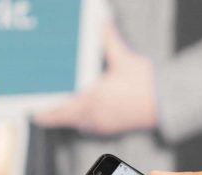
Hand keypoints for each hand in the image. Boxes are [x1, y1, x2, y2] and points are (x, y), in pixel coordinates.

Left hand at [36, 22, 156, 133]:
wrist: (166, 102)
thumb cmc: (146, 83)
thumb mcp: (124, 57)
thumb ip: (109, 38)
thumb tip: (103, 19)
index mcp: (93, 97)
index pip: (62, 110)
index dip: (47, 114)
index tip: (35, 114)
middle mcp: (96, 113)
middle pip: (67, 119)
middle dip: (55, 116)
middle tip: (42, 115)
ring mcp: (105, 123)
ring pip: (80, 124)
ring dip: (70, 119)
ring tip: (60, 114)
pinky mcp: (114, 128)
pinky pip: (93, 128)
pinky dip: (86, 123)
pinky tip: (85, 118)